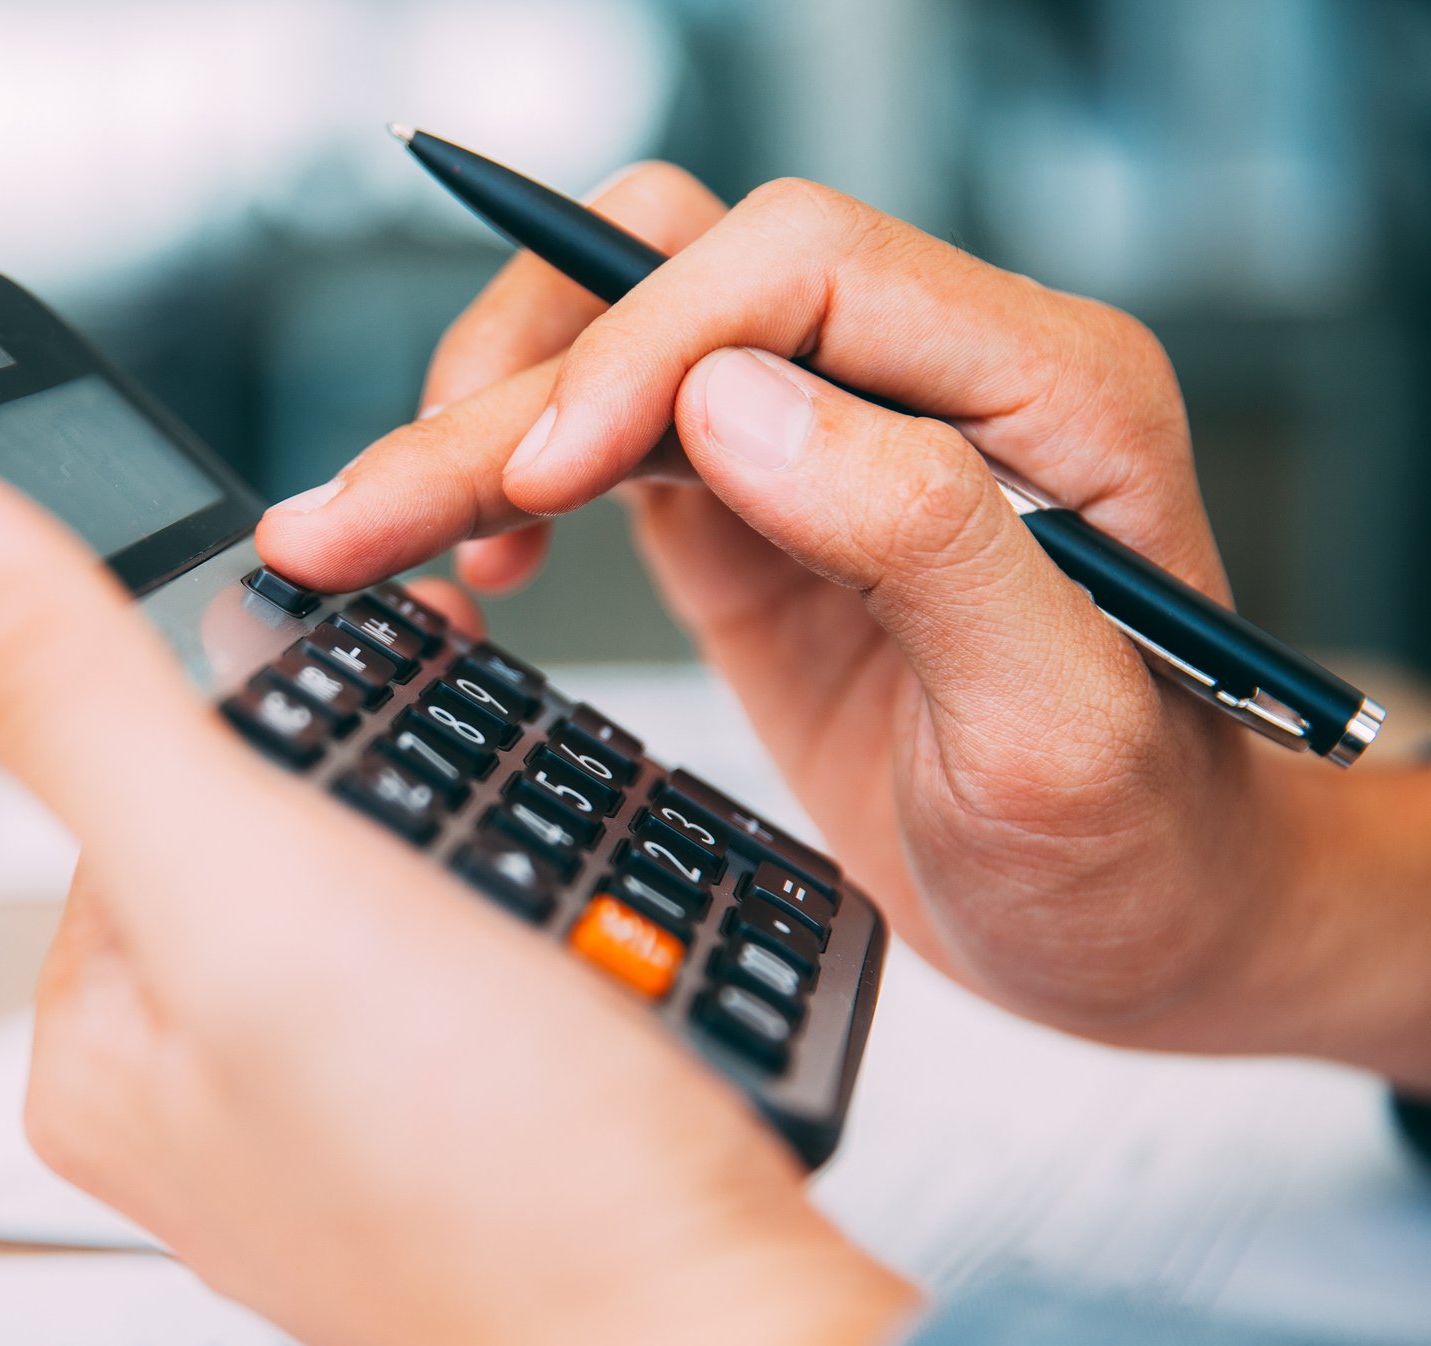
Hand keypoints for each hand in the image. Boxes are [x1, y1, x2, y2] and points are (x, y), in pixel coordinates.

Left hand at [0, 439, 915, 1345]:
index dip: (268, 686)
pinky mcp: (455, 1132)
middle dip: (388, 773)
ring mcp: (333, 1120)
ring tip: (552, 906)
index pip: (133, 765)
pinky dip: (536, 919)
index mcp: (97, 1040)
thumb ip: (69, 695)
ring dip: (479, 842)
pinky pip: (479, 953)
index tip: (380, 644)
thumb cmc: (498, 1188)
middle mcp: (197, 1093)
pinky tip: (587, 956)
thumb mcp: (247, 888)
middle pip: (274, 816)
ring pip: (394, 877)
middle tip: (485, 810)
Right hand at [256, 166, 1430, 1084]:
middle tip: (361, 518)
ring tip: (373, 537)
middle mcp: (926, 377)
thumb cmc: (1137, 842)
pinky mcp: (753, 511)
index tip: (539, 480)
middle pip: (671, 287)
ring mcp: (826, 438)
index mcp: (1042, 385)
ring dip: (478, 424)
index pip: (799, 267)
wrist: (1140, 921)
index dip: (643, 346)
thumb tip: (729, 402)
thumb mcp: (1058, 723)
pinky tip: (474, 566)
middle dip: (505, 394)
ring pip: (612, 343)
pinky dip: (506, 485)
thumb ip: (922, 534)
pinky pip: (602, 440)